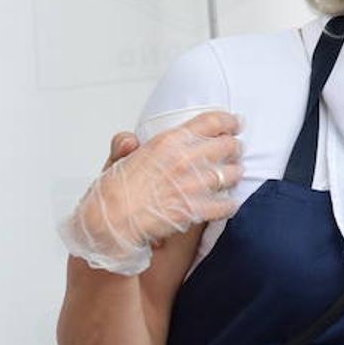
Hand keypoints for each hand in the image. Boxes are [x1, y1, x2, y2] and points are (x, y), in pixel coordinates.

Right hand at [59, 111, 242, 274]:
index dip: (228, 121)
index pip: (211, 122)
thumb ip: (125, 145)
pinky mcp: (195, 209)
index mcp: (168, 142)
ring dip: (234, 174)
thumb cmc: (111, 194)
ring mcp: (192, 185)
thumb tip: (130, 138)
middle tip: (234, 151)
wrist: (109, 223)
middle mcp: (185, 159)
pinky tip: (227, 204)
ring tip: (232, 175)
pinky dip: (229, 205)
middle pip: (227, 146)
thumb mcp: (115, 161)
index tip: (234, 124)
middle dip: (234, 148)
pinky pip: (225, 205)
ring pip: (231, 173)